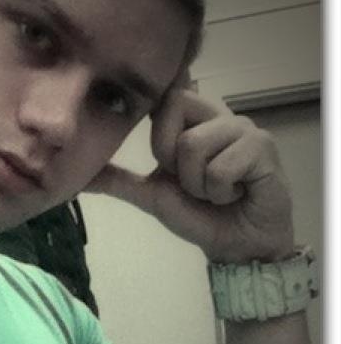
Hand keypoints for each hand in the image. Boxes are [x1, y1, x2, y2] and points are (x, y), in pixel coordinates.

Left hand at [86, 89, 294, 262]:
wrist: (236, 247)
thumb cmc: (200, 215)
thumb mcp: (151, 195)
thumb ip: (118, 180)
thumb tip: (79, 175)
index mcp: (195, 120)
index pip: (164, 96)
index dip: (158, 129)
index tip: (169, 162)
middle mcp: (220, 116)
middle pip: (175, 105)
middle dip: (171, 156)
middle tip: (191, 181)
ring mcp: (244, 128)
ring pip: (194, 143)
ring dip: (197, 183)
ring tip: (216, 192)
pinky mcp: (264, 147)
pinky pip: (221, 167)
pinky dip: (220, 192)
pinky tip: (236, 194)